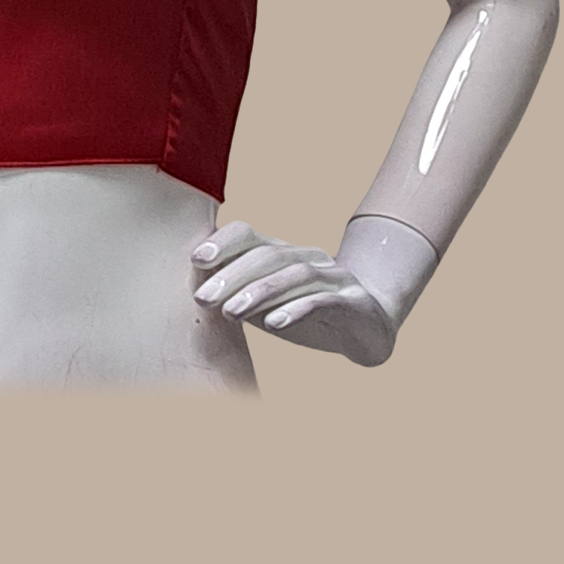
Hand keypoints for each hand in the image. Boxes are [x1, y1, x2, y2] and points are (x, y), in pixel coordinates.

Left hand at [191, 220, 396, 367]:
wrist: (368, 329)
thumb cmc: (306, 314)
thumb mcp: (268, 304)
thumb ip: (238, 295)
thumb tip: (196, 293)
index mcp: (282, 253)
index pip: (249, 235)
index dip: (223, 242)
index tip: (195, 260)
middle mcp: (307, 257)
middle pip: (268, 255)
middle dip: (231, 275)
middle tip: (202, 298)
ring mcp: (334, 277)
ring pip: (295, 275)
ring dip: (258, 292)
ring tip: (230, 313)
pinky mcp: (353, 303)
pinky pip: (324, 301)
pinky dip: (297, 310)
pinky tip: (274, 325)